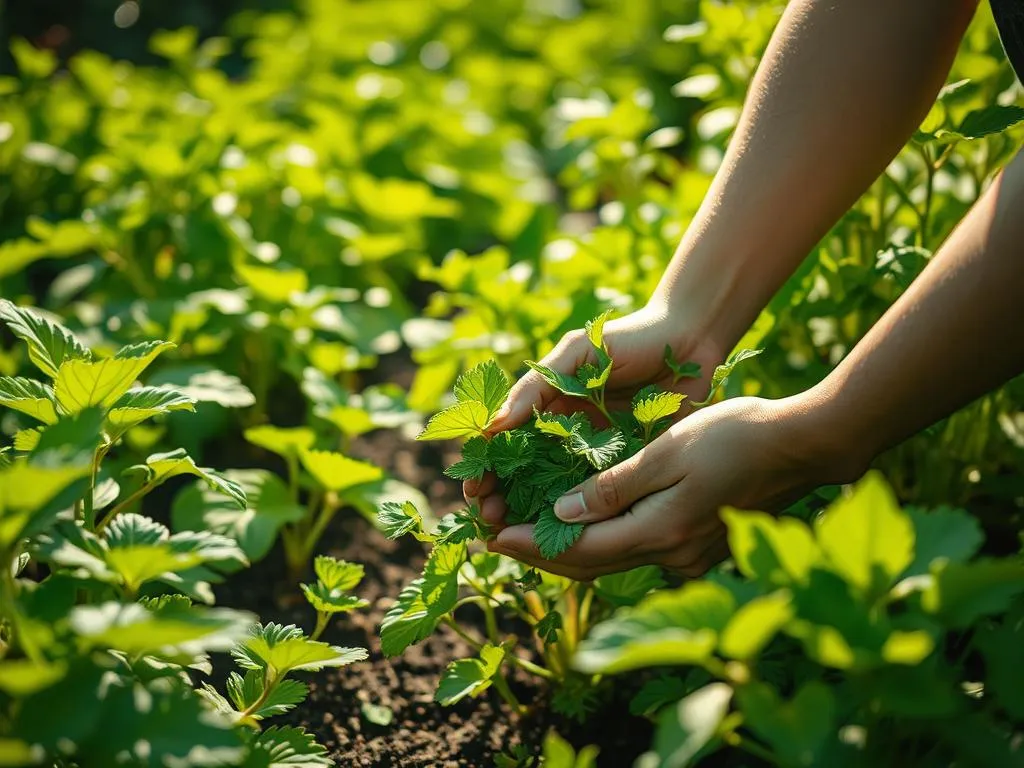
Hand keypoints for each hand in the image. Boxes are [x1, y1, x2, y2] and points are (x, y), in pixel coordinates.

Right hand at [465, 303, 724, 527]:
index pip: (502, 445)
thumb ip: (537, 385)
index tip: (475, 490)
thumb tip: (493, 426)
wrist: (692, 338)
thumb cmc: (629, 337)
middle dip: (501, 501)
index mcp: (545, 408)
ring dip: (532, 517)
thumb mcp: (578, 352)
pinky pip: (601, 499)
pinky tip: (565, 536)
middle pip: (521, 477)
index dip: (484, 468)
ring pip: (555, 495)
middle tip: (491, 522)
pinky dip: (581, 518)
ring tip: (518, 536)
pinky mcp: (629, 468)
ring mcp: (595, 455)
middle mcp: (564, 436)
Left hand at [484, 394, 862, 579]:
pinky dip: (601, 542)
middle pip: (590, 565)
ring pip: (612, 561)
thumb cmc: (735, 436)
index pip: (578, 550)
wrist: (802, 446)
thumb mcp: (667, 452)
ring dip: (568, 551)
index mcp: (659, 532)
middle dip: (539, 555)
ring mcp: (688, 556)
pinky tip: (581, 527)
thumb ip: (614, 488)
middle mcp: (671, 556)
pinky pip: (635, 550)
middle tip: (495, 538)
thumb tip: (561, 516)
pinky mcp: (699, 546)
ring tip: (526, 534)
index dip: (530, 545)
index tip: (490, 535)